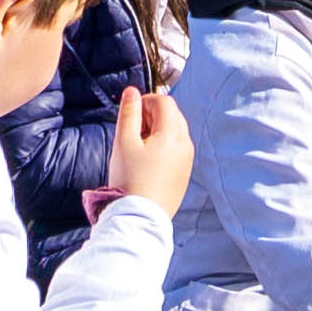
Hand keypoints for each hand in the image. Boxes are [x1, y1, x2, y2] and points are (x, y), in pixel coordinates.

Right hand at [105, 81, 195, 216]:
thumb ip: (128, 113)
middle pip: (172, 116)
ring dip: (158, 131)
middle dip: (152, 116)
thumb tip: (132, 92)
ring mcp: (187, 161)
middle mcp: (185, 145)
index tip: (130, 114)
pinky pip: (176, 151)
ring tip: (137, 148)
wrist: (139, 218)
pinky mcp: (184, 175)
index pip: (164, 102)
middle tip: (132, 131)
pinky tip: (146, 162)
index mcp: (173, 134)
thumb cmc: (130, 180)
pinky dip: (163, 147)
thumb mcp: (124, 143)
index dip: (145, 101)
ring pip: (175, 133)